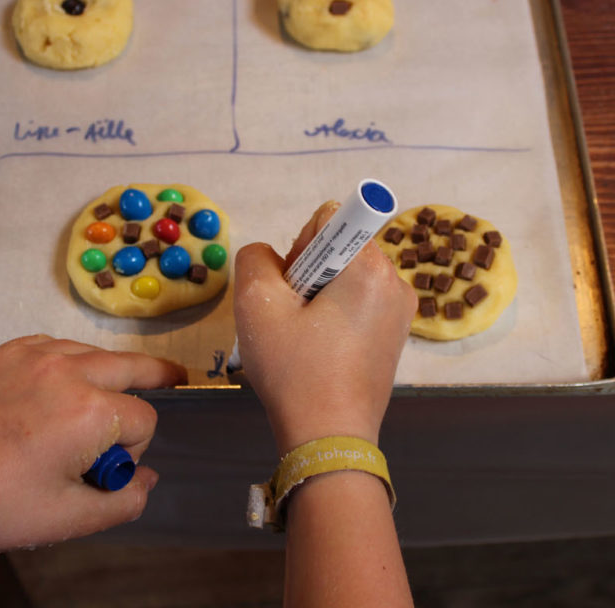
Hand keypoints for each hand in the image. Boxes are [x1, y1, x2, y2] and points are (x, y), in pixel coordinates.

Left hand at [0, 335, 185, 552]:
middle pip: (137, 365)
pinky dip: (70, 364)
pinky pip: (61, 347)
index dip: (134, 449)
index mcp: (91, 412)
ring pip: (99, 354)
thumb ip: (124, 501)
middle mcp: (71, 370)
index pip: (145, 421)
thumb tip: (148, 476)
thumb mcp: (66, 519)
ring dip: (107, 378)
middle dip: (159, 377)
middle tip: (175, 378)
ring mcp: (38, 353)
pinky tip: (56, 387)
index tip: (104, 468)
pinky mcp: (12, 349)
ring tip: (96, 400)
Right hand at [233, 202, 416, 455]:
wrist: (328, 439)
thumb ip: (256, 257)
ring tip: (306, 337)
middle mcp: (396, 282)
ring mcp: (401, 310)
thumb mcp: (257, 304)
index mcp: (372, 268)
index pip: (331, 219)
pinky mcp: (395, 334)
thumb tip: (277, 258)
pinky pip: (358, 302)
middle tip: (294, 319)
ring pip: (345, 276)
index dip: (301, 248)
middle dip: (308, 273)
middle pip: (339, 248)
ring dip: (318, 295)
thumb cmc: (295, 370)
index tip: (294, 289)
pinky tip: (321, 348)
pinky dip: (334, 314)